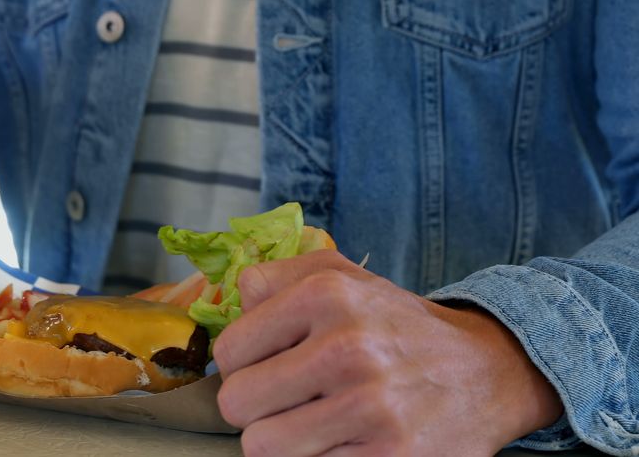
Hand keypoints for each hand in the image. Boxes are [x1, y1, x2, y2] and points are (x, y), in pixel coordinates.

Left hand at [214, 250, 562, 456]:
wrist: (488, 371)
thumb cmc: (397, 326)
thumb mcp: (343, 276)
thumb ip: (277, 277)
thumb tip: (236, 301)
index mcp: (326, 296)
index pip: (229, 350)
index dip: (242, 365)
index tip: (267, 367)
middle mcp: (347, 347)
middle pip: (237, 403)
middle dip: (256, 407)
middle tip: (288, 401)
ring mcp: (370, 407)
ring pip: (262, 446)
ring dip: (282, 441)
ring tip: (313, 424)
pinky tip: (344, 442)